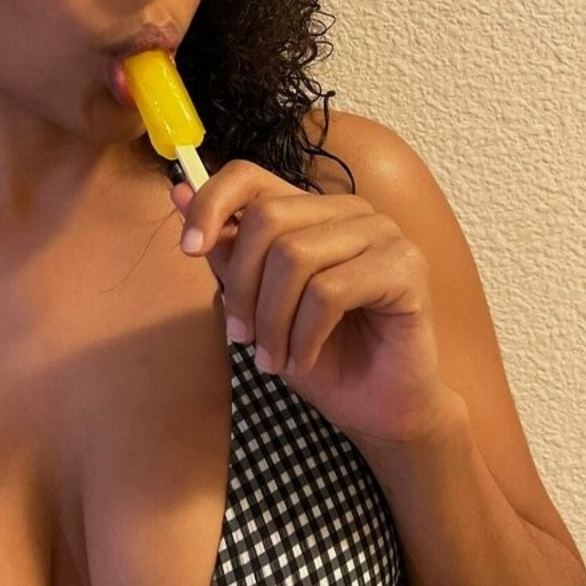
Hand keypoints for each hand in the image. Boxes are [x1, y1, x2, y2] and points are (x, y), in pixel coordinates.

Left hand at [171, 158, 452, 445]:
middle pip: (266, 218)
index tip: (188, 248)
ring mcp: (381, 233)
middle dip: (241, 286)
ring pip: (294, 256)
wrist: (377, 409)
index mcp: (310, 210)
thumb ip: (226, 250)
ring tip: (271, 359)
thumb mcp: (256, 303)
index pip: (249, 176)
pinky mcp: (406, 267)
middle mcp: (348, 210)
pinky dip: (303, 335)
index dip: (210, 203)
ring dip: (271, 320)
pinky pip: (329, 292)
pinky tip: (302, 359)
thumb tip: (179, 191)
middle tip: (241, 338)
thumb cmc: (318, 355)